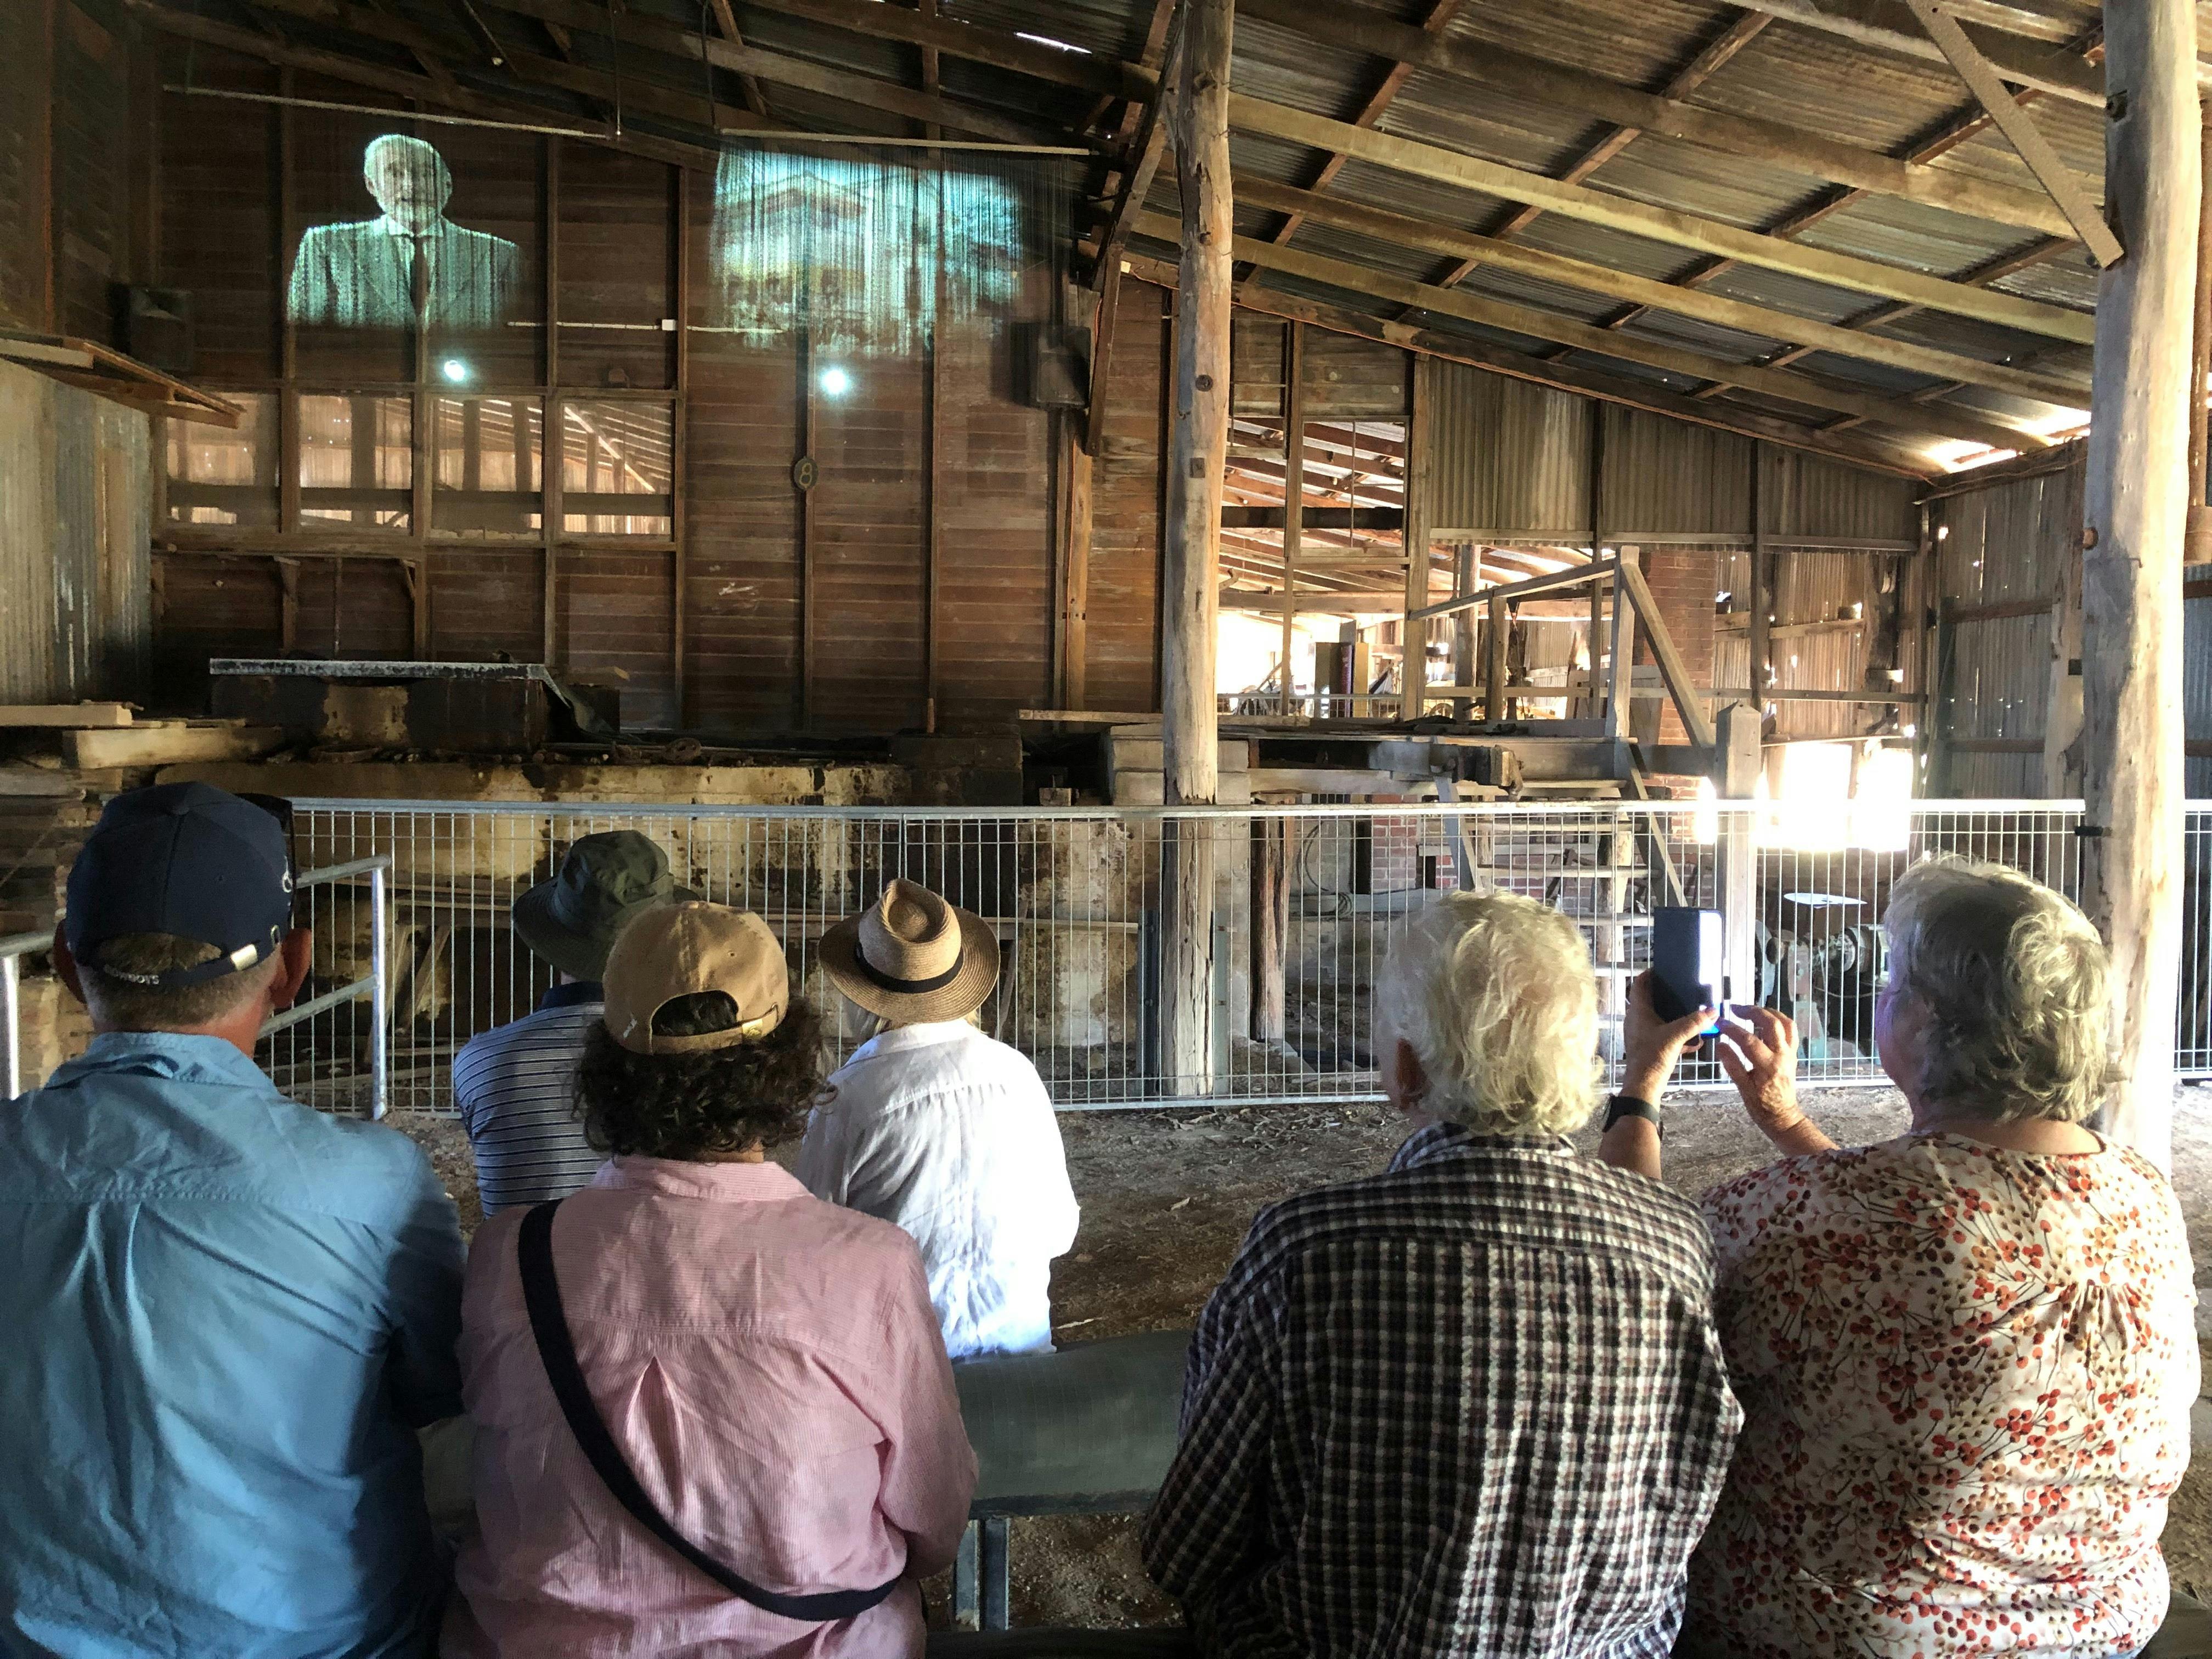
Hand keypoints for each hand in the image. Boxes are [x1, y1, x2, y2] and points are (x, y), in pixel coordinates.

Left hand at [1620, 970, 1714, 1104]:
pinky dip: (1678, 1035)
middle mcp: (1637, 1020)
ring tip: (1692, 1012)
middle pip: (1650, 1000)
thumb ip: (1694, 1023)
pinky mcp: (1649, 1047)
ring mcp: (1642, 1034)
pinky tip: (1695, 1041)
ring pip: (1659, 1019)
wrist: (1643, 1087)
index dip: (1649, 974)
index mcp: (1638, 1012)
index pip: (1639, 985)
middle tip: (1683, 988)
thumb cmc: (1651, 1058)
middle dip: (1667, 995)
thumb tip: (1712, 1011)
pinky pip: (1665, 1035)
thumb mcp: (1675, 1037)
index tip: (1663, 968)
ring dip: (1674, 1016)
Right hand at [1716, 1005, 1805, 1141]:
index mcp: (1768, 1066)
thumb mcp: (1742, 1089)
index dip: (1733, 1029)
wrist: (1782, 1116)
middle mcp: (1782, 1056)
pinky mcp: (1793, 1054)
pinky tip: (1766, 1019)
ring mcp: (1790, 1053)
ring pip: (1785, 1023)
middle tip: (1735, 1008)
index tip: (1720, 1022)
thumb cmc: (1760, 1106)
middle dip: (1753, 1012)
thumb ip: (1732, 1065)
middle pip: (1772, 1024)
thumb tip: (1720, 1044)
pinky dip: (1779, 1020)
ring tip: (1752, 1010)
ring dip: (1769, 1012)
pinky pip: (1790, 1031)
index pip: (1749, 1040)